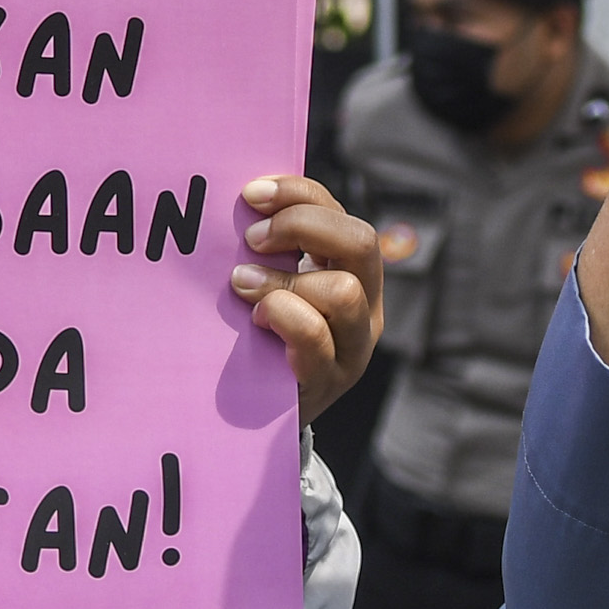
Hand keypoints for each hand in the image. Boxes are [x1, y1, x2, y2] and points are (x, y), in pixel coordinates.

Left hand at [232, 176, 381, 420]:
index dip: (298, 193)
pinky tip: (256, 321)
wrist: (262, 415)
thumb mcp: (274, 284)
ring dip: (285, 281)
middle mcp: (366, 304)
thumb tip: (242, 202)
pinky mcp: (329, 380)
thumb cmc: (262, 336)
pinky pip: (315, 337)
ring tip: (244, 286)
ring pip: (344, 291)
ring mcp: (353, 345)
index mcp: (351, 271)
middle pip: (360, 241)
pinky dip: (282, 318)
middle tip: (252, 241)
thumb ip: (271, 250)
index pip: (339, 212)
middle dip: (300, 227)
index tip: (250, 194)